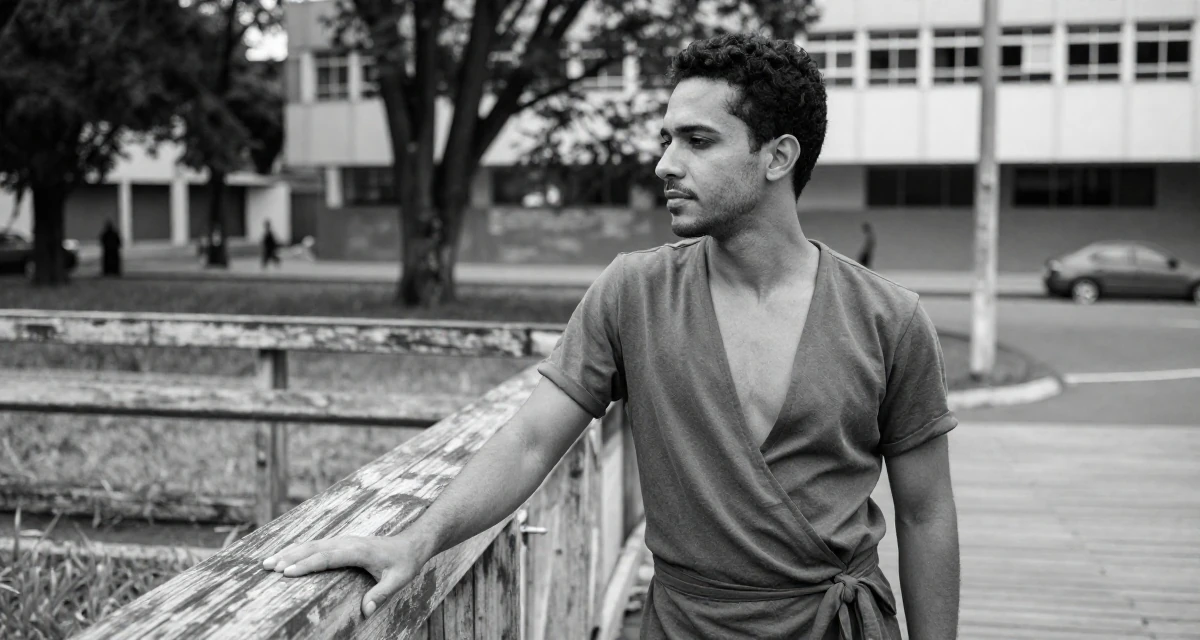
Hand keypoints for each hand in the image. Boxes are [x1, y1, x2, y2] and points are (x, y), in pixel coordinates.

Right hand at [261, 533, 430, 617]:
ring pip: (312, 545)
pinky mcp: (342, 543)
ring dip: (290, 552)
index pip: (327, 557)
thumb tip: (366, 611)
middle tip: (267, 567)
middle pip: (313, 548)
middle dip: (289, 557)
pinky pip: (316, 545)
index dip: (306, 565)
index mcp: (358, 550)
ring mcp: (344, 541)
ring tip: (267, 561)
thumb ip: (381, 594)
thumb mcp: (398, 579)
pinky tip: (285, 555)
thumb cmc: (404, 563)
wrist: (411, 544)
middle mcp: (347, 542)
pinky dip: (298, 550)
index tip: (287, 572)